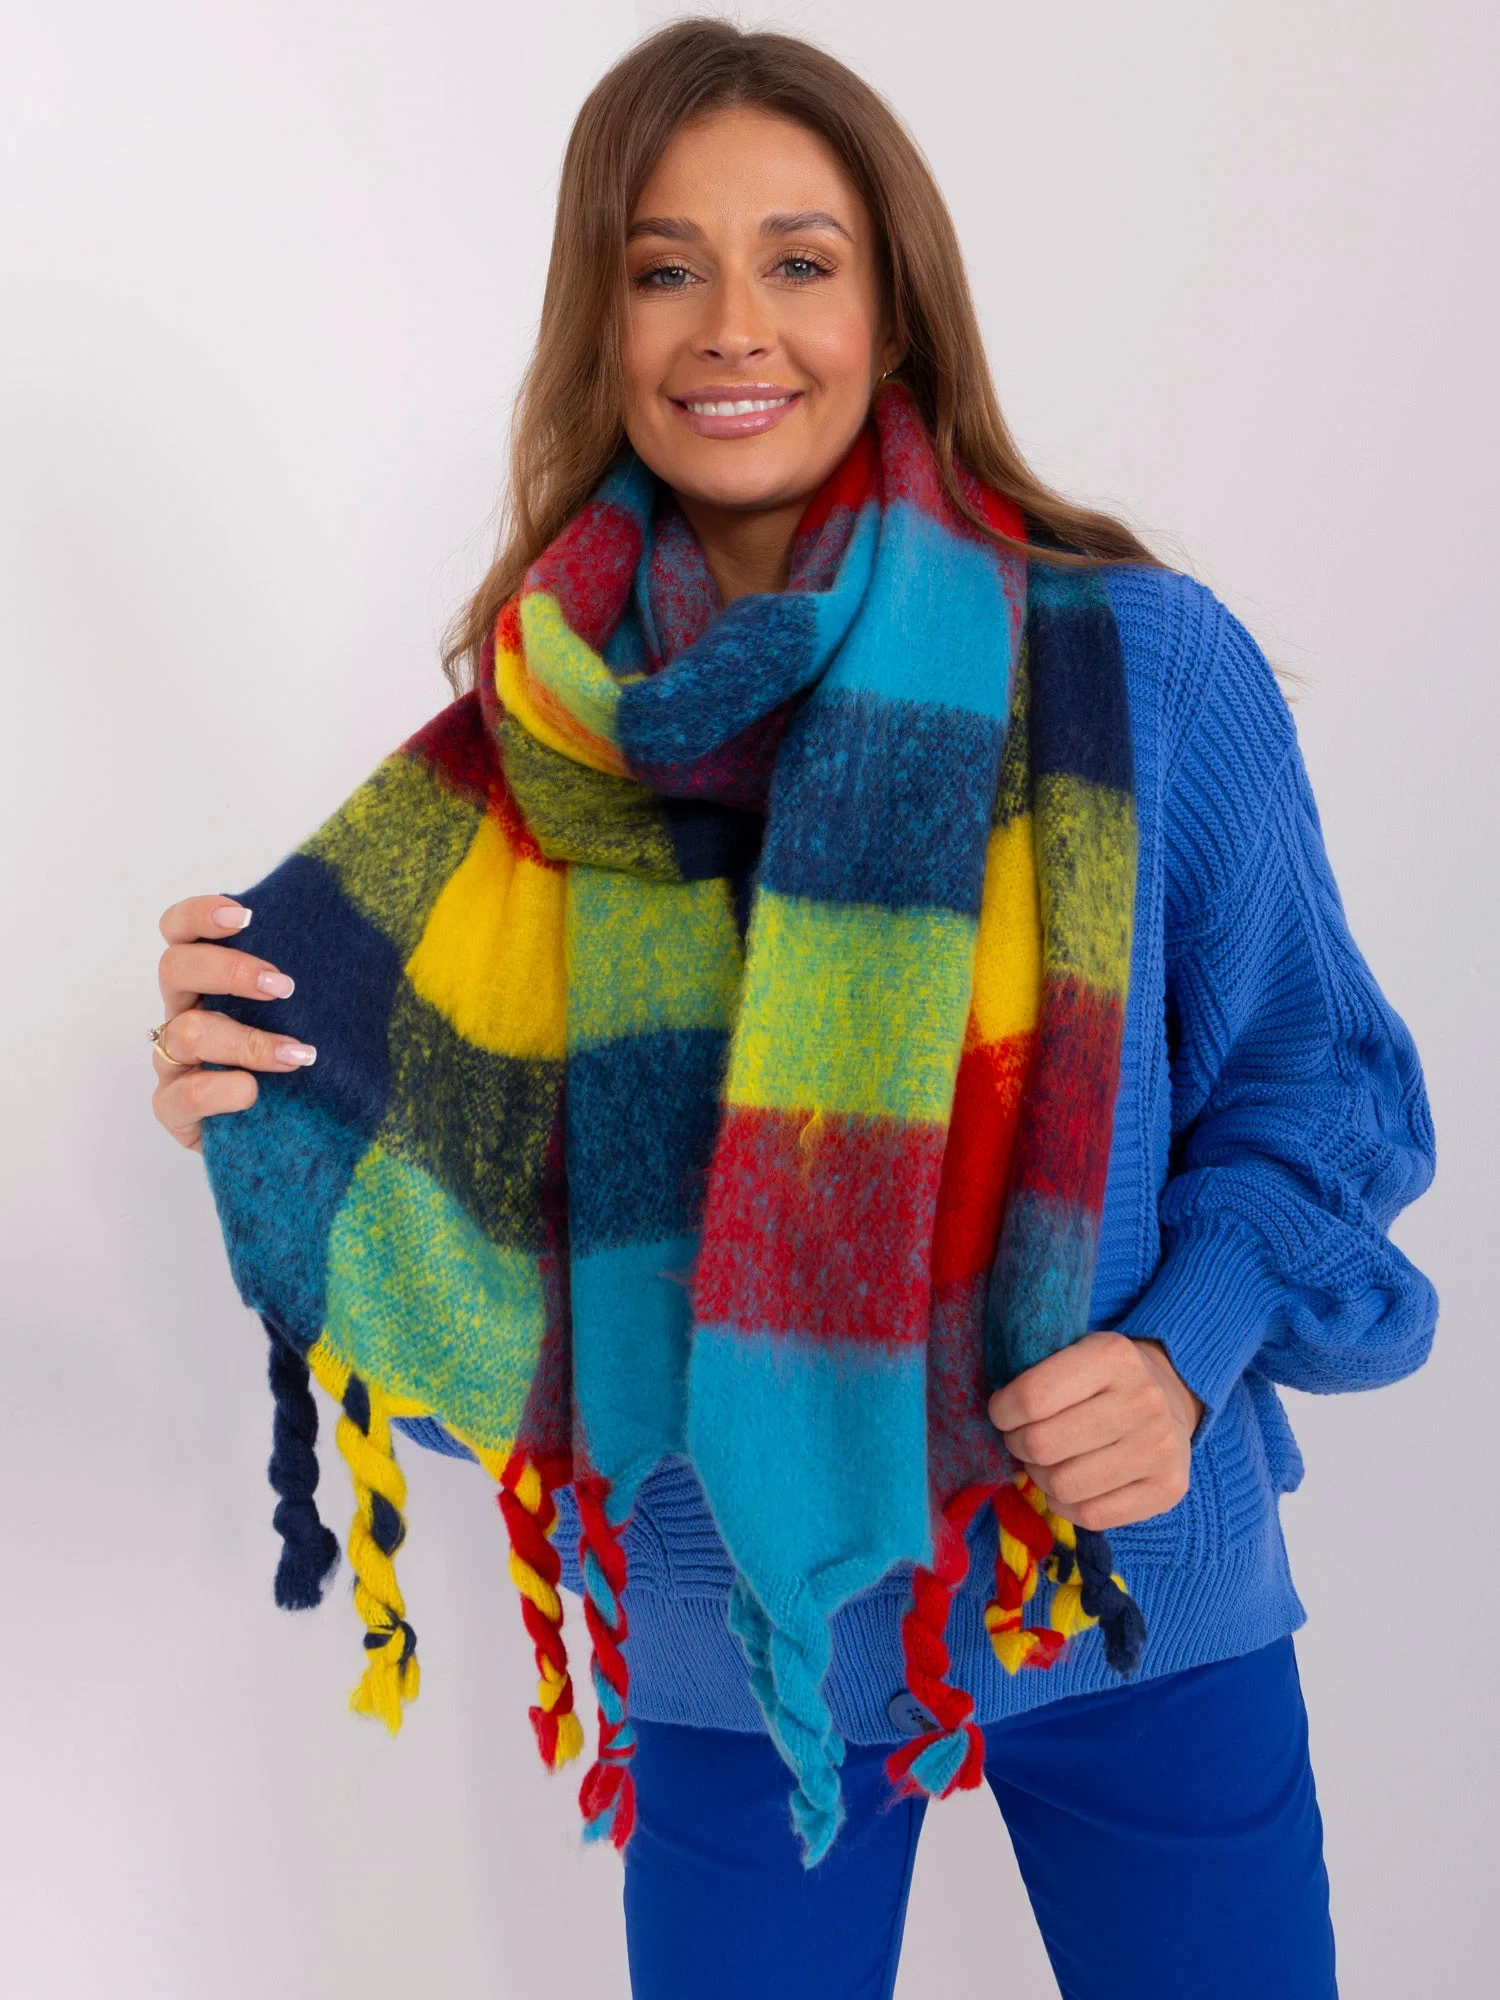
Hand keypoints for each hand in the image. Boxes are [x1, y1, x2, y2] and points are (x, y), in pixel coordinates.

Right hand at [151, 895, 315, 1152]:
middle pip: (175, 968)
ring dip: (246, 1040)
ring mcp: (174, 1061)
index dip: (200, 914)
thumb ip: (327, 975)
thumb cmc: (313, 1062)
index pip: (181, 931)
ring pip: (186, 1032)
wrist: (304, 1135)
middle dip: (229, 971)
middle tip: (283, 986)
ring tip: (298, 1055)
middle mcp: (186, 1012)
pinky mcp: (173, 1110)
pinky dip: (219, 1090)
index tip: (245, 915)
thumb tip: (375, 931)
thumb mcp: (323, 1014)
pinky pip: (179, 1096)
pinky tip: (253, 1092)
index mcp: (211, 979)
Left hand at [987, 1330, 1204, 1532]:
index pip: (1032, 1397)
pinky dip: (1066, 1505)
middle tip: (1021, 1439)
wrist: (1171, 1397)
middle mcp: (1144, 1400)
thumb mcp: (1073, 1351)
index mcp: (1113, 1356)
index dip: (1003, 1411)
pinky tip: (1068, 1486)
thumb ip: (1036, 1373)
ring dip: (1040, 1477)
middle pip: (1043, 1445)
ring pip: (1064, 1485)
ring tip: (1045, 1462)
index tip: (1002, 1412)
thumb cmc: (1103, 1377)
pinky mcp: (1169, 1488)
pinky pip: (1092, 1516)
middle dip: (1017, 1445)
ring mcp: (1161, 1447)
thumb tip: (995, 1414)